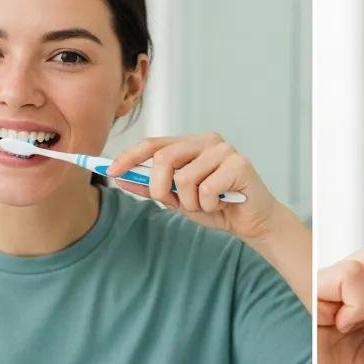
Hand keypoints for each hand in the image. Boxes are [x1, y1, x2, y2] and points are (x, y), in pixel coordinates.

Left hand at [106, 133, 278, 241]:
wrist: (252, 222)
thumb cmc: (216, 207)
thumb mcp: (177, 198)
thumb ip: (151, 186)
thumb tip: (120, 177)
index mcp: (191, 144)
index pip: (154, 144)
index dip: (130, 156)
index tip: (110, 170)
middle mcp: (207, 141)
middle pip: (164, 158)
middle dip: (159, 188)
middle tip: (171, 202)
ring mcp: (224, 150)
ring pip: (185, 178)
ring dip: (190, 202)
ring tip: (206, 205)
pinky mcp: (239, 164)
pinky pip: (207, 189)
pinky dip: (209, 205)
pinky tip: (222, 204)